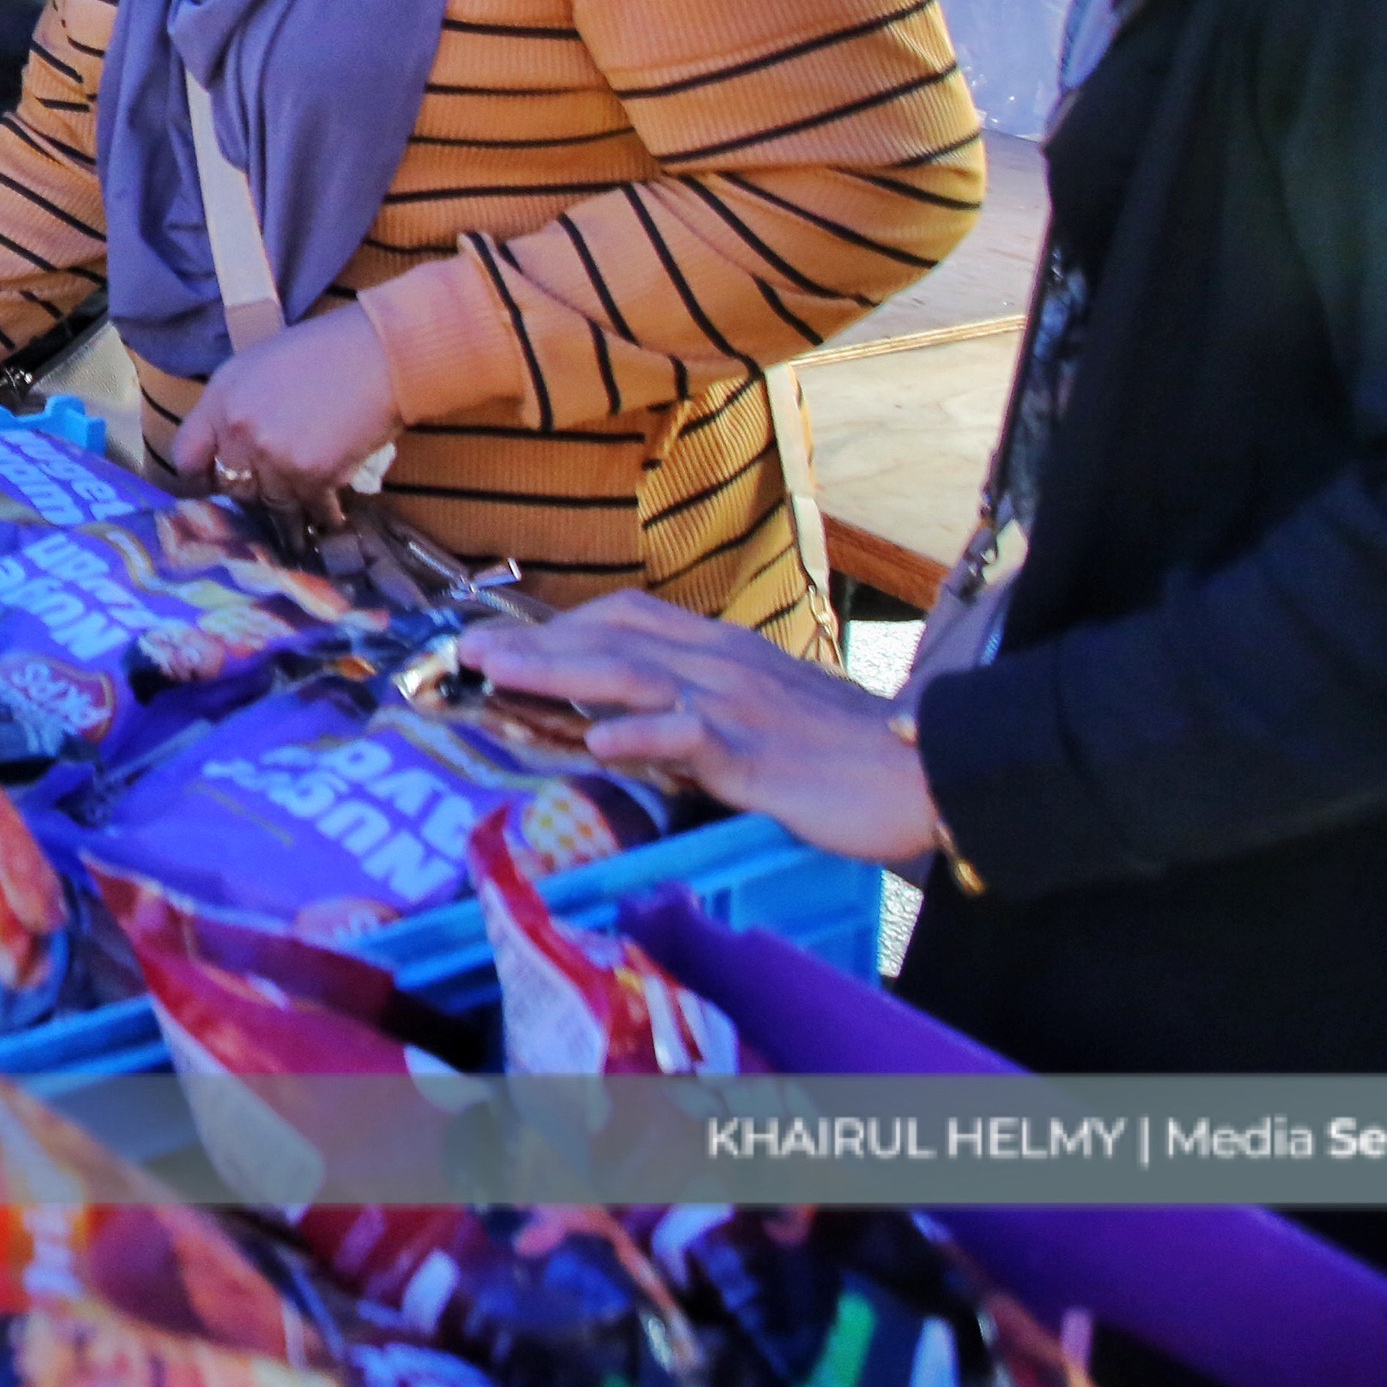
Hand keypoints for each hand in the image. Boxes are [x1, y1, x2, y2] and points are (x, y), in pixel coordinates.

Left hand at [170, 305, 399, 533]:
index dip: (199, 476)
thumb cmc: (321, 352)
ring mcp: (275, 457)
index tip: (212, 484)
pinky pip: (306, 511)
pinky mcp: (312, 477)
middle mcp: (240, 431)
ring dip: (284, 505)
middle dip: (249, 489)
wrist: (379, 357)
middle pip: (230, 487)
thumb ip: (231, 409)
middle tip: (270, 486)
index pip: (186, 458)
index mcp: (221, 399)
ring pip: (268, 504)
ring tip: (300, 498)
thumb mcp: (256, 367)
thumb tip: (224, 450)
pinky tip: (327, 512)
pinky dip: (318, 514)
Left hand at [460, 592, 942, 866]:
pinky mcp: (759, 758)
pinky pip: (694, 740)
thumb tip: (626, 716)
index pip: (624, 619)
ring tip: (497, 672)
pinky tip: (600, 742)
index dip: (558, 627)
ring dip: (557, 671)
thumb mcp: (758, 709)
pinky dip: (646, 737)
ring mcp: (736, 708)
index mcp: (719, 651)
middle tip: (466, 650)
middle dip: (534, 643)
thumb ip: (696, 703)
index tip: (499, 641)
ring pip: (632, 677)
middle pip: (611, 641)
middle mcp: (719, 665)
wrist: (920, 767)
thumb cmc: (837, 747)